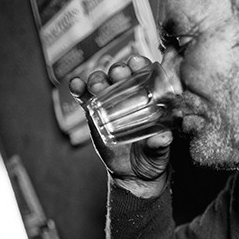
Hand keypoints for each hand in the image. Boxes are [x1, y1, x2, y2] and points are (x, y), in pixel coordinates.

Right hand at [69, 56, 171, 197]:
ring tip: (97, 84)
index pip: (146, 75)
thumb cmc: (152, 159)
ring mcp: (109, 103)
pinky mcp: (93, 113)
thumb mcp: (159, 153)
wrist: (133, 175)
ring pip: (102, 83)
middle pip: (122, 75)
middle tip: (118, 73)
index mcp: (150, 99)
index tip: (137, 63)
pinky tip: (75, 84)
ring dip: (98, 78)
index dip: (141, 65)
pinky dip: (78, 89)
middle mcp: (129, 96)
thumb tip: (163, 137)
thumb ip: (160, 145)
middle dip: (118, 70)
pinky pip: (84, 98)